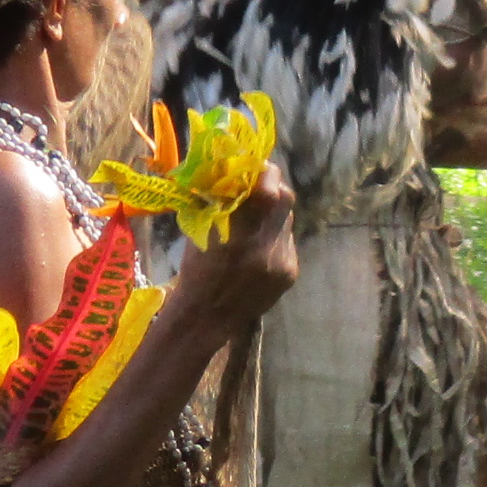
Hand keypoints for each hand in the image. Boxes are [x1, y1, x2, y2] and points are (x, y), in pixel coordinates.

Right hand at [178, 163, 300, 330]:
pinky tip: (259, 246)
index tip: (256, 167)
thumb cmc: (195, 272)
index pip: (267, 191)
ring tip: (256, 219)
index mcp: (237, 235)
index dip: (265, 173)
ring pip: (287, 220)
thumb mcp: (200, 232)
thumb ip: (220, 202)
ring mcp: (283, 262)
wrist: (206, 319)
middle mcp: (266, 248)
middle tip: (259, 184)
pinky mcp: (291, 273)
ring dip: (273, 213)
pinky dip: (274, 237)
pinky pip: (287, 242)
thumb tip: (232, 170)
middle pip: (285, 200)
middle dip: (273, 187)